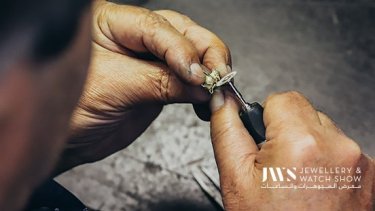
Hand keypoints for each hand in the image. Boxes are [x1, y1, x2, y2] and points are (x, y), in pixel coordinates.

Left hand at [55, 1, 230, 172]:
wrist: (69, 140)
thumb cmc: (71, 109)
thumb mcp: (113, 88)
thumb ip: (158, 82)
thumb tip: (198, 83)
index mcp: (111, 22)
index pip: (156, 26)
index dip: (180, 48)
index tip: (195, 73)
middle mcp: (133, 35)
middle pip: (182, 32)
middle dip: (204, 55)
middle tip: (215, 78)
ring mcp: (148, 58)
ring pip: (190, 53)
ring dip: (208, 71)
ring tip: (215, 90)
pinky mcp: (158, 80)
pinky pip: (187, 79)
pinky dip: (201, 89)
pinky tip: (206, 98)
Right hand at [210, 90, 373, 209]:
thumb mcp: (236, 179)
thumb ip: (227, 131)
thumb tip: (222, 101)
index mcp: (301, 143)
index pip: (282, 98)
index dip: (266, 117)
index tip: (263, 138)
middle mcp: (337, 147)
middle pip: (304, 112)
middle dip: (286, 131)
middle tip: (277, 164)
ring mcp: (357, 161)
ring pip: (323, 130)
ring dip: (307, 145)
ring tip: (296, 178)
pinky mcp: (368, 173)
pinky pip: (340, 149)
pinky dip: (325, 160)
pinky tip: (314, 184)